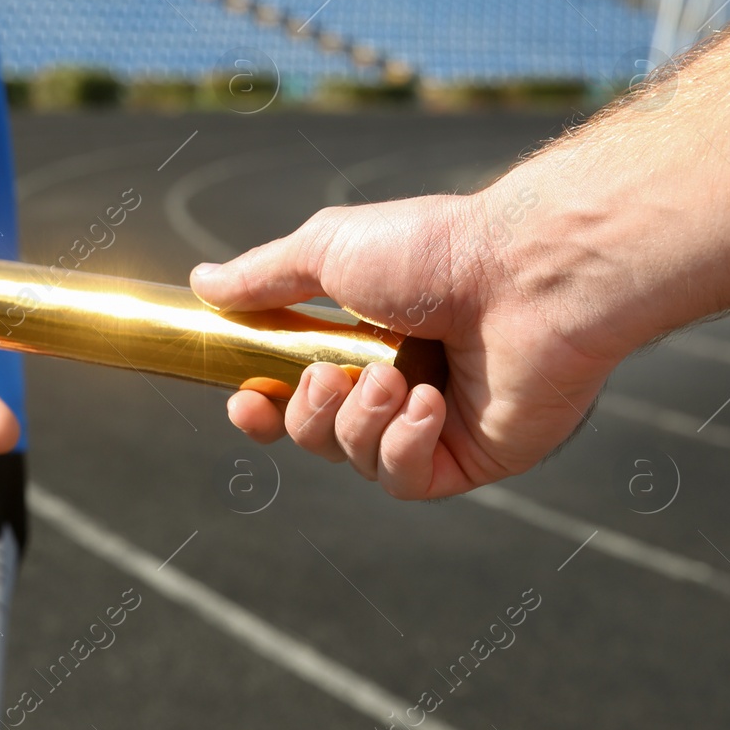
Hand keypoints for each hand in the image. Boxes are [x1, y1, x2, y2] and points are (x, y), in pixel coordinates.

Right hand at [189, 191, 622, 499]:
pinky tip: (429, 405)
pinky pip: (406, 480)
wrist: (526, 275)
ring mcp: (435, 425)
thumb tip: (203, 283)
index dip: (261, 407)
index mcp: (363, 337)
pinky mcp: (472, 458)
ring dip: (358, 422)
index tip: (244, 401)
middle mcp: (396, 383)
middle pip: (315, 434)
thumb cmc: (435, 251)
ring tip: (392, 378)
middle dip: (308, 413)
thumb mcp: (328, 249)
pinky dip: (403, 445)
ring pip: (355, 459)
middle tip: (331, 375)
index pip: (293, 392)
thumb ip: (264, 276)